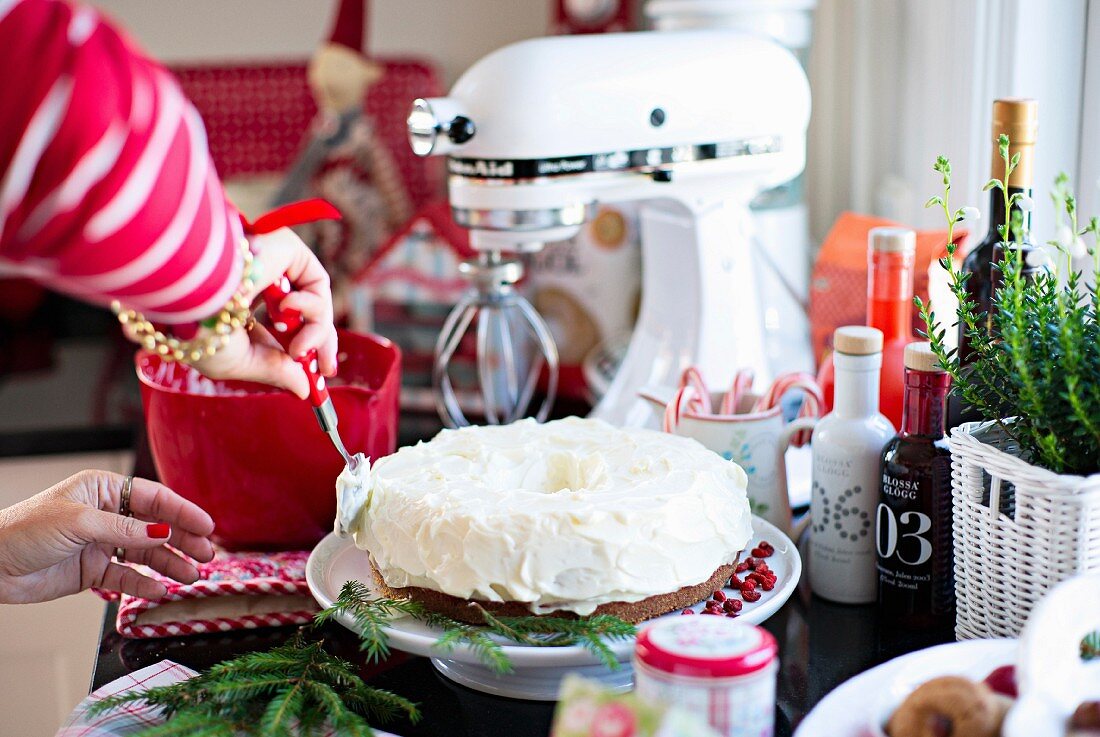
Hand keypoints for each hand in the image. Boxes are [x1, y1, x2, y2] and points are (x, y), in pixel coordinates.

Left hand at [0, 471, 214, 603]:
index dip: (183, 511)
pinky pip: (126, 576)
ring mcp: (101, 543)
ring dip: (169, 564)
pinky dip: (143, 583)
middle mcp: (107, 514)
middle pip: (156, 526)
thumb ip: (124, 529)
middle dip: (183, 540)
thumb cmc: (24, 530)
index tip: (207, 525)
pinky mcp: (92, 570)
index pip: (154, 498)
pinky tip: (159, 589)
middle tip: (207, 554)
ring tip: (191, 576)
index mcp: (104, 490)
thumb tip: (163, 531)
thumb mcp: (78, 522)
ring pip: (145, 553)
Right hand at [192, 227, 338, 399]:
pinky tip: (287, 312)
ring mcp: (271, 262)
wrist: (190, 291)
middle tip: (326, 370)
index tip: (319, 377)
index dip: (303, 351)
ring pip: (315, 302)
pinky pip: (318, 282)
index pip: (280, 329)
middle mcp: (255, 282)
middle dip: (321, 343)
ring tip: (296, 349)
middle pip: (304, 314)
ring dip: (316, 333)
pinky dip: (314, 308)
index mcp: (236, 307)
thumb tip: (305, 389)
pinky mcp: (285, 245)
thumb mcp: (240, 362)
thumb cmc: (200, 330)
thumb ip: (275, 371)